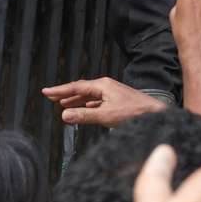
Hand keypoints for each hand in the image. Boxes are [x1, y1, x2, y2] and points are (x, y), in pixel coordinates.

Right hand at [42, 76, 165, 126]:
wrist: (154, 113)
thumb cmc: (134, 112)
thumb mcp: (105, 115)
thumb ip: (84, 115)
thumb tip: (64, 115)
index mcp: (102, 85)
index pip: (76, 86)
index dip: (59, 90)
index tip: (46, 92)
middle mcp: (106, 86)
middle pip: (81, 89)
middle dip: (65, 93)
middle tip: (50, 97)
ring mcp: (112, 93)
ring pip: (88, 95)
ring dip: (75, 100)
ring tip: (62, 104)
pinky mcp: (116, 100)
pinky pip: (96, 101)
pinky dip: (86, 105)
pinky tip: (82, 109)